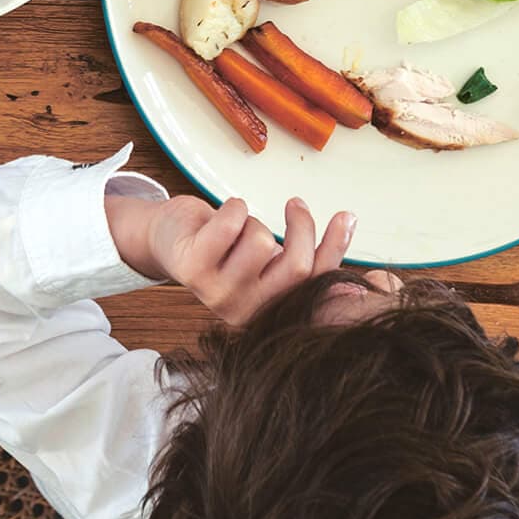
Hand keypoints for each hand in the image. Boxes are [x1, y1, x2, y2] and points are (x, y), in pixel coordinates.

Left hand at [106, 193, 355, 324]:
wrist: (169, 240)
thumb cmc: (223, 246)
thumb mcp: (269, 257)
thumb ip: (304, 253)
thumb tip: (349, 221)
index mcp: (269, 313)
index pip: (315, 282)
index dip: (335, 247)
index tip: (345, 216)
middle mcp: (245, 313)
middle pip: (297, 266)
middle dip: (302, 225)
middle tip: (295, 204)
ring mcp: (218, 294)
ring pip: (263, 241)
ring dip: (253, 221)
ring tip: (236, 229)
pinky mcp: (194, 269)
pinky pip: (232, 225)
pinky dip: (233, 208)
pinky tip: (223, 215)